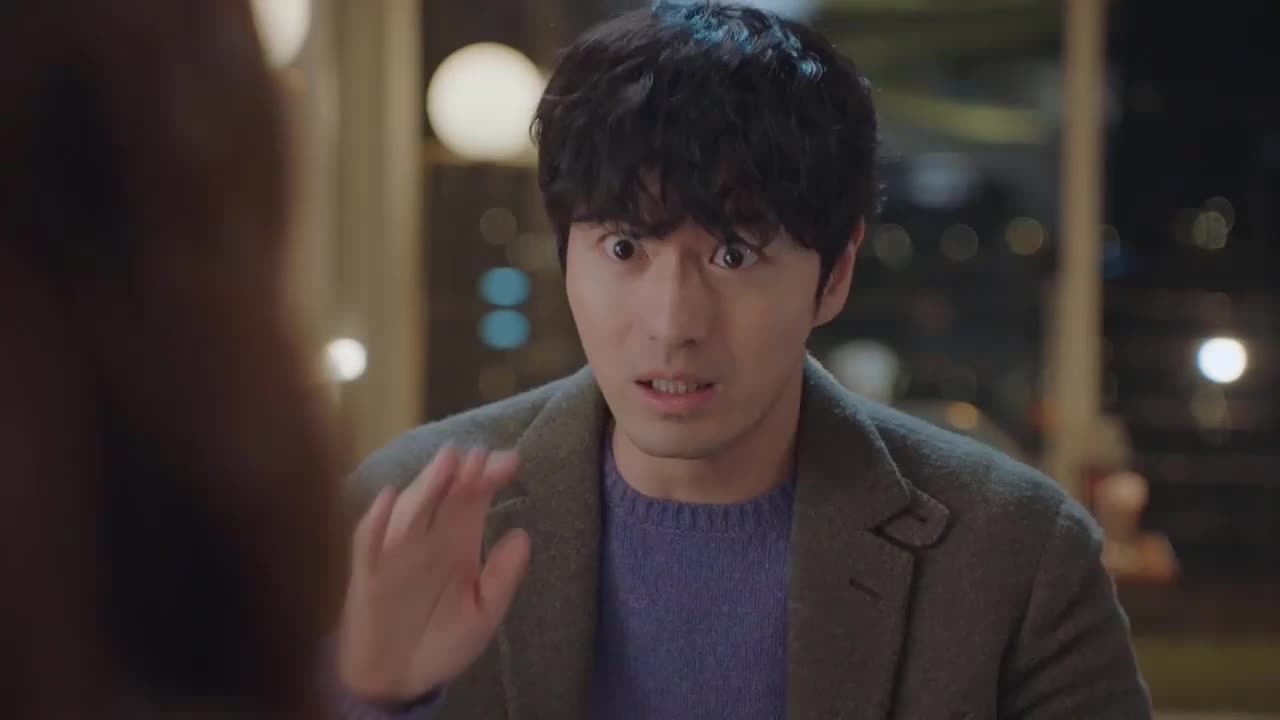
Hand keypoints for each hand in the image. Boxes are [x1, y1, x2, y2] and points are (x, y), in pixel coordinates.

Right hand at [337, 446, 530, 703]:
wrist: (398, 678)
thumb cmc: (443, 641)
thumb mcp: (483, 614)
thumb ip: (503, 577)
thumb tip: (522, 534)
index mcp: (459, 541)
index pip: (474, 498)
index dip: (489, 477)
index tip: (510, 461)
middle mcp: (428, 537)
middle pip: (445, 495)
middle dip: (461, 473)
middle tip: (477, 454)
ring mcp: (396, 551)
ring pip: (411, 509)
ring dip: (427, 484)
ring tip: (446, 461)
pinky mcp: (368, 572)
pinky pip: (369, 542)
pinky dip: (376, 520)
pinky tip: (388, 499)